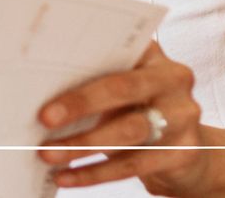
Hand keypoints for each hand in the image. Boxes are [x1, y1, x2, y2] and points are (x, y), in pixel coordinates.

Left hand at [36, 41, 215, 194]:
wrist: (186, 150)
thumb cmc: (137, 110)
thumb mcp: (122, 89)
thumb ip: (93, 81)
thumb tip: (38, 91)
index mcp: (152, 54)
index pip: (116, 48)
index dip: (81, 57)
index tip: (44, 67)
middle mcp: (173, 79)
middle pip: (122, 88)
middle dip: (80, 103)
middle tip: (44, 117)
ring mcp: (183, 116)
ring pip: (127, 131)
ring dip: (82, 145)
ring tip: (48, 154)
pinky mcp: (184, 152)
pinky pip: (132, 165)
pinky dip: (94, 173)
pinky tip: (67, 176)